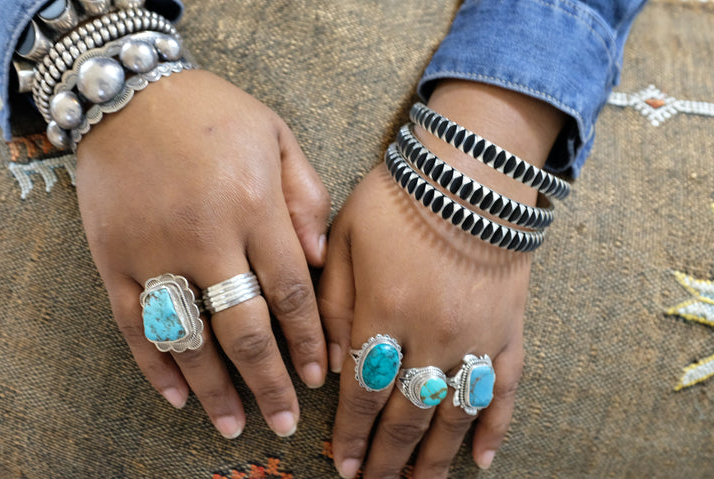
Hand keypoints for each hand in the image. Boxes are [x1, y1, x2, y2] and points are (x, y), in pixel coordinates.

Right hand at [76, 70, 329, 438]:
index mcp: (253, 204)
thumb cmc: (213, 112)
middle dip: (269, 382)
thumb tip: (318, 261)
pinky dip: (155, 366)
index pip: (291, 293)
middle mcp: (205, 236)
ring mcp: (154, 251)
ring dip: (214, 389)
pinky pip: (134, 325)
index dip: (308, 342)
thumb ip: (306, 197)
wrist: (127, 90)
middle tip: (285, 423)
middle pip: (244, 329)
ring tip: (234, 425)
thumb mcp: (276, 136)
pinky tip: (176, 396)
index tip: (318, 378)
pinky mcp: (113, 258)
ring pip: (189, 338)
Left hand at [319, 81, 564, 476]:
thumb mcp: (344, 238)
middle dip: (387, 458)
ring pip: (454, 414)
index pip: (363, 392)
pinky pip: (505, 389)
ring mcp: (477, 336)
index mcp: (385, 310)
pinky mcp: (510, 330)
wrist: (471, 171)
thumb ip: (332, 303)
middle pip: (406, 414)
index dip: (351, 434)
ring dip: (434, 458)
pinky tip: (482, 461)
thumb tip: (331, 365)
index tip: (340, 464)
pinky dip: (494, 427)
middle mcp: (432, 334)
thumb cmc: (398, 198)